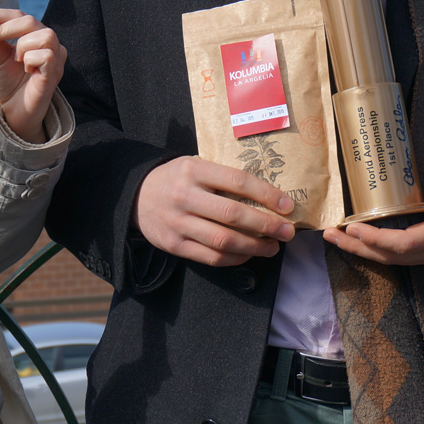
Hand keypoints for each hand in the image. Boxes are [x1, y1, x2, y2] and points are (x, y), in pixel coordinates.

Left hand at [0, 7, 65, 142]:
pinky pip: (46, 55)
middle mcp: (48, 43)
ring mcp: (55, 57)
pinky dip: (31, 60)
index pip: (19, 16)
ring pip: (44, 35)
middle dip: (3, 25)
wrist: (13, 112)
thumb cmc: (9, 84)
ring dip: (22, 45)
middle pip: (30, 20)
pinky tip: (27, 69)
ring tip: (15, 59)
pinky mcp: (55, 72)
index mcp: (34, 35)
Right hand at [133, 156, 295, 266]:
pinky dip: (235, 258)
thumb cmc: (176, 179)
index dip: (267, 195)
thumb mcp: (195, 165)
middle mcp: (185, 196)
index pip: (238, 181)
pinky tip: (249, 254)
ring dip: (255, 247)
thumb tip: (269, 196)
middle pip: (233, 215)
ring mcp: (178, 223)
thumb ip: (223, 178)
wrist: (135, 196)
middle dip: (267, 225)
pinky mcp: (174, 245)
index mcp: (194, 170)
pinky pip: (211, 257)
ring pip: (224, 240)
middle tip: (287, 231)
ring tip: (272, 247)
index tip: (287, 205)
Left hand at [323, 167, 423, 265]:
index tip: (352, 226)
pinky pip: (402, 255)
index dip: (376, 238)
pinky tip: (362, 240)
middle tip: (330, 235)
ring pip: (395, 259)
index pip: (405, 244)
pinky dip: (378, 249)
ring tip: (337, 238)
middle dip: (359, 247)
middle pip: (393, 256)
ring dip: (364, 250)